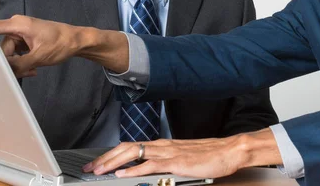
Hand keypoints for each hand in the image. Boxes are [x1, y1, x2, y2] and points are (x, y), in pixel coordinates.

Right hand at [0, 15, 80, 77]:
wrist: (78, 41)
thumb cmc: (63, 43)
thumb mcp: (39, 57)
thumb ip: (18, 64)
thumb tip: (5, 70)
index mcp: (18, 24)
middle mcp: (17, 26)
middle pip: (1, 48)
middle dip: (10, 62)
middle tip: (23, 71)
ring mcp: (21, 33)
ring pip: (9, 53)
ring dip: (18, 65)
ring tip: (31, 69)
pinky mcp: (26, 40)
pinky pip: (16, 53)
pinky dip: (22, 62)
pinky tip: (32, 68)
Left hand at [84, 129, 281, 178]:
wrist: (229, 151)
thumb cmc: (211, 155)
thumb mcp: (183, 158)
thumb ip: (166, 162)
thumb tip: (150, 169)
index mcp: (164, 144)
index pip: (132, 146)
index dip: (113, 154)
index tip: (98, 162)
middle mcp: (163, 145)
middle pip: (128, 148)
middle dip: (106, 158)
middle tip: (90, 167)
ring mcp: (169, 152)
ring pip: (134, 154)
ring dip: (114, 162)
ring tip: (99, 170)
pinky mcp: (176, 162)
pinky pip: (150, 165)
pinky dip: (134, 169)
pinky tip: (123, 174)